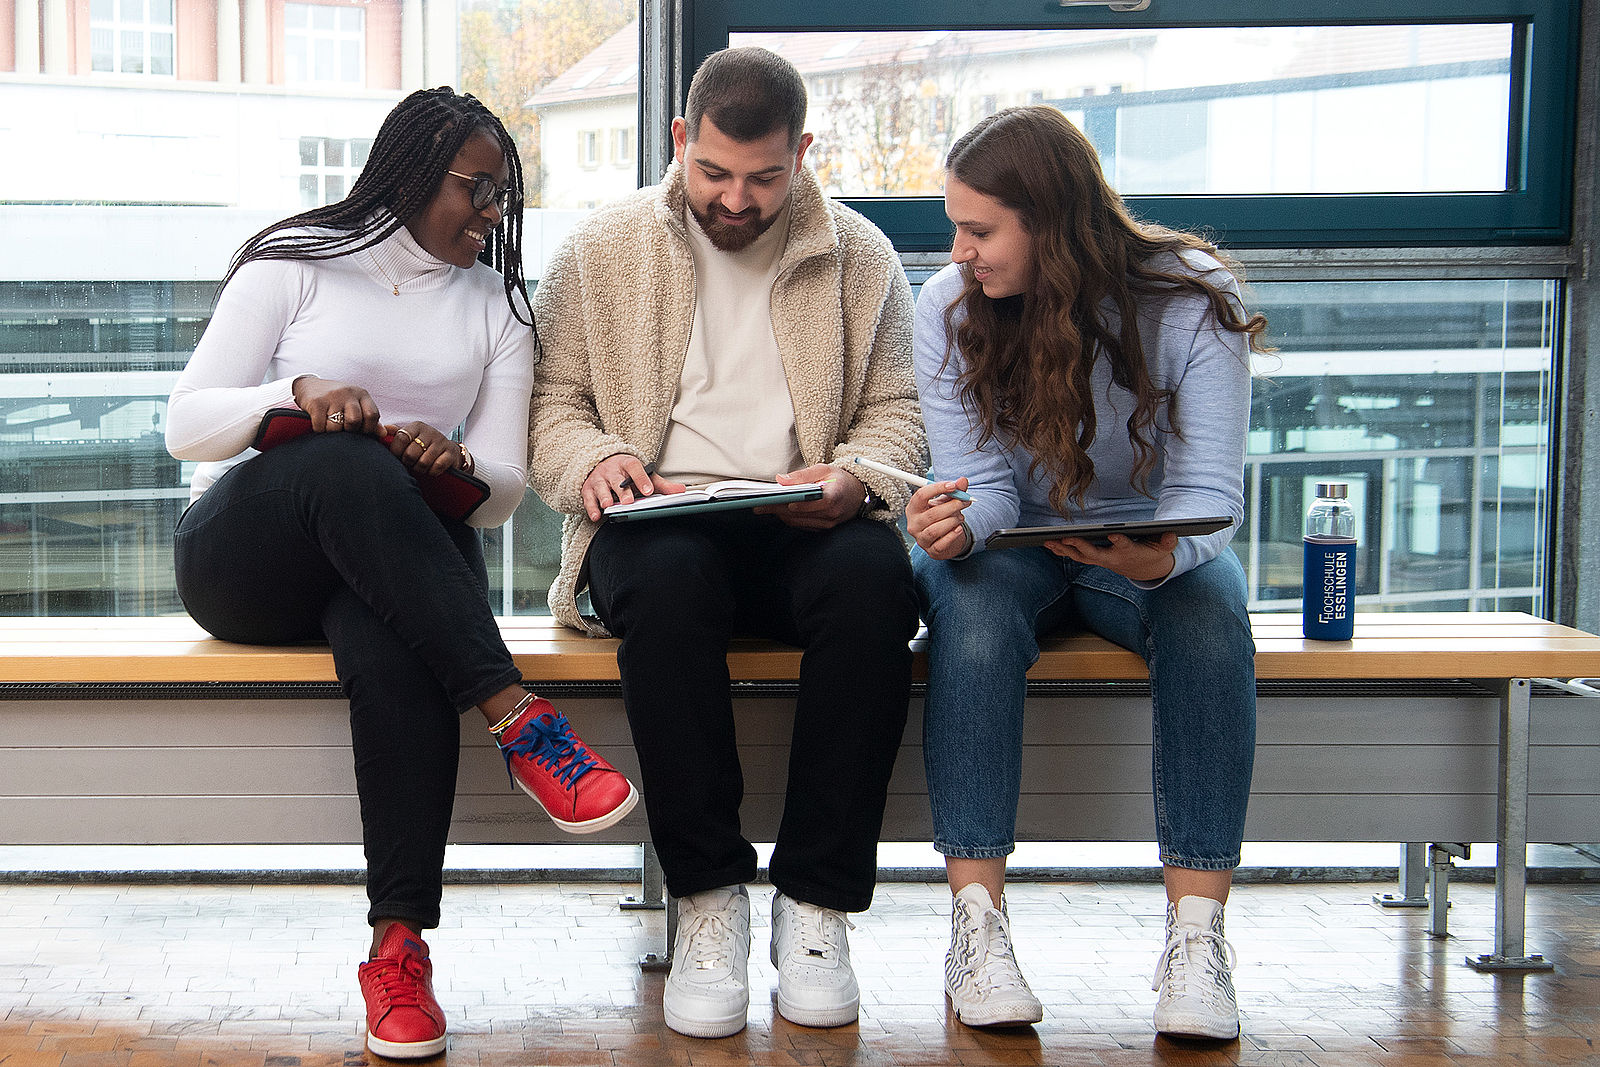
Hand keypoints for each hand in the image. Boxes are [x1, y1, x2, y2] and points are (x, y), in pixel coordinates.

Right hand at [292, 377, 380, 435]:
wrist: (309, 385)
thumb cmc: (337, 399)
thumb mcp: (356, 404)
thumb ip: (370, 419)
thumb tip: (384, 434)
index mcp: (361, 394)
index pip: (372, 415)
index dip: (368, 428)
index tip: (360, 431)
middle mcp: (348, 393)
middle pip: (355, 421)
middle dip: (349, 431)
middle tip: (343, 429)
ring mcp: (332, 396)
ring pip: (337, 426)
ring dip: (333, 432)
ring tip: (330, 426)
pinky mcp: (316, 402)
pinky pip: (321, 426)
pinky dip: (320, 430)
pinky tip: (319, 424)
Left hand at [383, 421, 462, 475]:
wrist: (449, 451)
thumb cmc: (424, 445)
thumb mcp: (410, 436)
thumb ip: (395, 434)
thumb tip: (383, 430)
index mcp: (416, 426)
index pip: (401, 438)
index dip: (396, 451)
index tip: (398, 457)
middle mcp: (429, 432)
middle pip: (410, 454)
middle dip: (409, 463)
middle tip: (411, 463)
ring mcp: (441, 442)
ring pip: (423, 463)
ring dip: (420, 469)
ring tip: (420, 467)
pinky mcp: (450, 453)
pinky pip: (436, 467)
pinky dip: (432, 472)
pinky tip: (432, 469)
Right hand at [582, 454, 685, 520]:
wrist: (601, 462)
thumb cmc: (626, 473)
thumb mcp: (644, 475)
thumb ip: (661, 485)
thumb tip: (682, 491)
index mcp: (627, 464)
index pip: (635, 468)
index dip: (641, 479)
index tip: (648, 491)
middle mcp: (612, 470)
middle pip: (617, 480)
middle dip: (622, 491)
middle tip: (628, 502)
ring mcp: (599, 479)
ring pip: (601, 487)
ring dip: (605, 497)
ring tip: (609, 506)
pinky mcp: (588, 488)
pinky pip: (588, 498)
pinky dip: (591, 507)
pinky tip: (596, 516)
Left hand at [757, 464, 863, 530]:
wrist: (859, 494)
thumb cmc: (841, 480)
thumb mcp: (824, 469)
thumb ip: (802, 475)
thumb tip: (781, 480)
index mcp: (833, 497)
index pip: (805, 504)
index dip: (787, 503)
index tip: (770, 501)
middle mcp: (831, 514)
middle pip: (797, 514)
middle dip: (776, 509)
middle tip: (758, 505)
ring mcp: (828, 524)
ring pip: (797, 522)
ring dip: (781, 515)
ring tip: (766, 507)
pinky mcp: (824, 528)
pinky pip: (802, 525)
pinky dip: (790, 518)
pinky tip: (780, 511)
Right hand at [906, 478, 971, 559]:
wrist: (945, 538)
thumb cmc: (942, 516)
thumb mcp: (947, 501)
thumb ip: (955, 491)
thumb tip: (963, 481)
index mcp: (913, 509)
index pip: (920, 496)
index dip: (937, 488)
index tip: (953, 485)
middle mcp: (914, 524)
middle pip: (931, 514)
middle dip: (952, 506)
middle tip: (965, 501)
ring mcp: (921, 539)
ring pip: (935, 529)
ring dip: (952, 521)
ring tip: (961, 517)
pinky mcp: (931, 551)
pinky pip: (942, 544)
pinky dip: (953, 535)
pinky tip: (959, 528)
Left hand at [1045, 531, 1177, 582]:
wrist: (1144, 570)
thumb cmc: (1153, 552)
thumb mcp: (1164, 548)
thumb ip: (1167, 541)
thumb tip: (1172, 535)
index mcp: (1129, 552)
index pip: (1124, 546)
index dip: (1119, 541)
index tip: (1113, 534)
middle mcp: (1112, 558)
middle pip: (1094, 553)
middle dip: (1080, 546)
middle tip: (1066, 538)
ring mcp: (1100, 560)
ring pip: (1080, 556)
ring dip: (1064, 550)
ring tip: (1048, 541)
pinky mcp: (1093, 559)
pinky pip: (1075, 556)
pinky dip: (1062, 551)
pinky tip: (1049, 544)